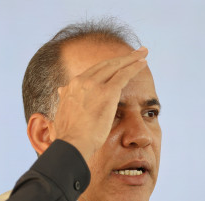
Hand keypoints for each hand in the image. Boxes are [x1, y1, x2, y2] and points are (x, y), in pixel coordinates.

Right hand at [50, 47, 148, 161]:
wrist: (72, 144)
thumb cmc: (69, 135)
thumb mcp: (62, 111)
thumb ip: (65, 99)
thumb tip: (62, 91)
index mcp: (73, 86)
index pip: (94, 71)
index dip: (108, 67)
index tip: (118, 64)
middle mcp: (82, 81)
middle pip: (106, 64)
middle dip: (122, 58)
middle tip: (136, 52)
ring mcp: (95, 85)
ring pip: (116, 66)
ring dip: (131, 59)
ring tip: (143, 54)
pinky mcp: (107, 92)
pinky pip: (124, 75)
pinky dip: (134, 67)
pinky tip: (143, 63)